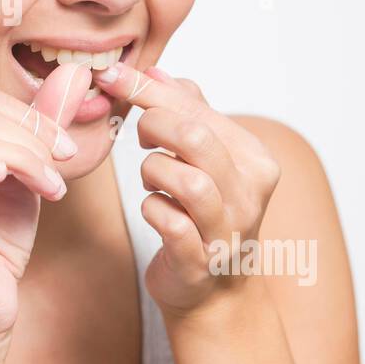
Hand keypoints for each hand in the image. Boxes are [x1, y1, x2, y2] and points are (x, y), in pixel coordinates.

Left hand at [93, 62, 282, 320]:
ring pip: (186, 181)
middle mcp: (250, 193)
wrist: (213, 292)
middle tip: (139, 137)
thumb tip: (156, 71)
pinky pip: (169, 223)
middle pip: (195, 138)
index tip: (111, 75)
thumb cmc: (203, 214)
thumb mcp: (206, 157)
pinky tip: (154, 208)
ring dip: (153, 172)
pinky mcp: (201, 261)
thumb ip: (188, 111)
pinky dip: (152, 209)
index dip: (148, 88)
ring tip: (152, 179)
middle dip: (152, 127)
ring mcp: (228, 230)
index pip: (198, 108)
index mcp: (254, 158)